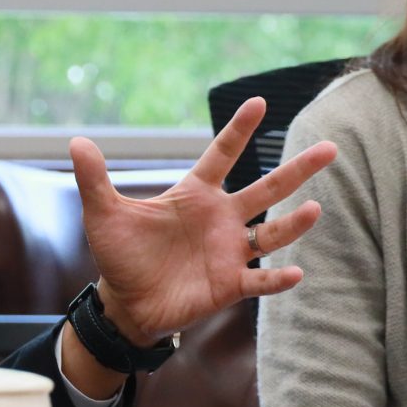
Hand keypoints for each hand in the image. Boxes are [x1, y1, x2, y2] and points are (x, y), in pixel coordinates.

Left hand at [74, 97, 336, 346]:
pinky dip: (277, 278)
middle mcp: (220, 218)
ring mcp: (229, 251)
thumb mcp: (103, 215)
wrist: (125, 305)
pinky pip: (260, 279)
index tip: (259, 102)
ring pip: (272, 233)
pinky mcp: (230, 284)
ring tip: (316, 208)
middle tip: (331, 148)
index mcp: (194, 195)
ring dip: (295, 223)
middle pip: (266, 188)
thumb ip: (94, 179)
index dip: (239, 131)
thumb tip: (76, 141)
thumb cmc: (119, 256)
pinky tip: (297, 273)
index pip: (222, 155)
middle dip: (297, 169)